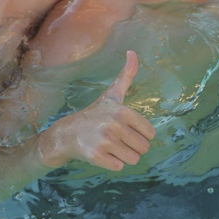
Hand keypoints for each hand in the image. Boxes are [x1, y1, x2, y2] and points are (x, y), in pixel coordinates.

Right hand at [39, 50, 156, 170]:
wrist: (67, 133)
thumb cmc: (94, 114)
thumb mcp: (112, 94)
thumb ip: (126, 75)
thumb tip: (133, 51)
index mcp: (123, 111)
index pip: (151, 133)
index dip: (140, 134)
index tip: (125, 129)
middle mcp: (114, 125)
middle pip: (144, 148)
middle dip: (133, 147)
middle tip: (117, 139)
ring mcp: (105, 142)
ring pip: (133, 159)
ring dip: (124, 156)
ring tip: (110, 146)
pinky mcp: (96, 157)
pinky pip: (119, 167)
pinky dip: (113, 163)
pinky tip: (102, 154)